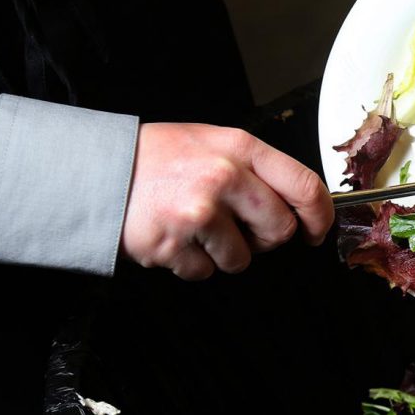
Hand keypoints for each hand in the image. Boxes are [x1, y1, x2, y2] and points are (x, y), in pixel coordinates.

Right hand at [120, 123, 333, 278]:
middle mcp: (224, 178)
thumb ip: (254, 168)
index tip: (316, 231)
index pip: (305, 186)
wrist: (94, 171)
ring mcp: (199, 213)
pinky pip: (204, 272)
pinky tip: (174, 238)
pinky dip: (191, 263)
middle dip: (265, 239)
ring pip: (242, 259)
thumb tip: (297, 203)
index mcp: (239, 148)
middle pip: (279, 230)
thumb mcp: (211, 143)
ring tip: (197, 229)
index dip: (320, 216)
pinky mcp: (174, 245)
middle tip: (240, 229)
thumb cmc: (156, 158)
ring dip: (224, 253)